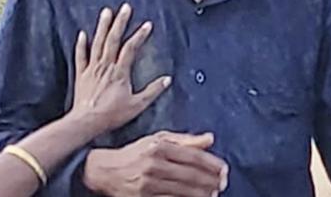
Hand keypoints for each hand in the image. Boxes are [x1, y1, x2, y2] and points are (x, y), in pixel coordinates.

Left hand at [70, 4, 170, 135]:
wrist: (86, 121)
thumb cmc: (112, 115)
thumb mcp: (137, 105)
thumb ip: (152, 91)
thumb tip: (167, 79)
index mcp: (119, 72)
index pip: (131, 48)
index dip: (139, 35)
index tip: (147, 24)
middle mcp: (105, 66)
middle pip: (113, 39)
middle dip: (120, 22)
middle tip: (125, 7)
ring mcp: (92, 68)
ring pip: (97, 43)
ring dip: (102, 26)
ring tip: (106, 11)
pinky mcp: (81, 74)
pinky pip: (80, 55)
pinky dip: (81, 44)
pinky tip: (82, 33)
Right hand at [83, 131, 228, 196]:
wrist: (105, 170)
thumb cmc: (135, 153)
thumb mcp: (158, 139)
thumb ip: (185, 140)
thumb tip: (210, 139)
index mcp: (158, 146)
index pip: (192, 155)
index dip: (211, 163)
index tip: (224, 169)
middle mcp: (154, 164)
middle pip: (190, 175)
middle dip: (210, 181)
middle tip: (223, 184)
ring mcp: (148, 184)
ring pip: (183, 191)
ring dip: (202, 194)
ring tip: (214, 194)